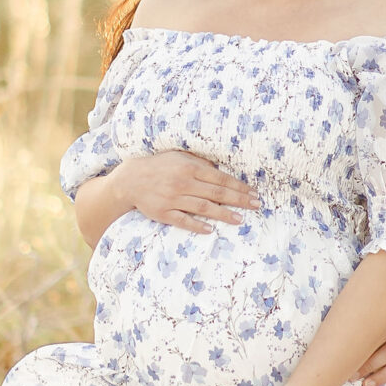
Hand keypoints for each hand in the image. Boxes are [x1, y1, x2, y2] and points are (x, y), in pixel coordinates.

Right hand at [115, 150, 260, 234]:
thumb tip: (220, 170)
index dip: (239, 186)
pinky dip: (197, 225)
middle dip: (239, 199)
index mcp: (189, 166)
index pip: (220, 178)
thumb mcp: (179, 156)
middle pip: (216, 192)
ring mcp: (173, 199)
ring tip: (240, 219)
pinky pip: (183, 220)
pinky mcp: (163, 213)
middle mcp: (183, 182)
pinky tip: (211, 229)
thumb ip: (199, 162)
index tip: (253, 193)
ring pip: (203, 207)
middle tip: (255, 205)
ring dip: (223, 214)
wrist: (130, 180)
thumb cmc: (159, 165)